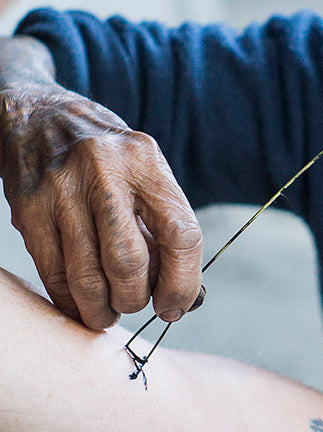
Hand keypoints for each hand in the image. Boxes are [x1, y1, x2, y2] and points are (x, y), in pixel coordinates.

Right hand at [0, 77, 202, 327]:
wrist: (37, 117)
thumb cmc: (107, 160)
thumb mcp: (144, 174)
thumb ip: (162, 227)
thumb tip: (184, 298)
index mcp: (146, 162)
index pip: (181, 234)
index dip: (182, 282)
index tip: (175, 307)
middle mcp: (104, 171)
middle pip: (128, 260)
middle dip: (135, 298)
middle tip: (135, 306)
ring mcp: (60, 188)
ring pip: (86, 274)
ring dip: (100, 308)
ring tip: (107, 314)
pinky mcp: (28, 206)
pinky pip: (52, 270)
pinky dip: (69, 299)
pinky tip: (79, 304)